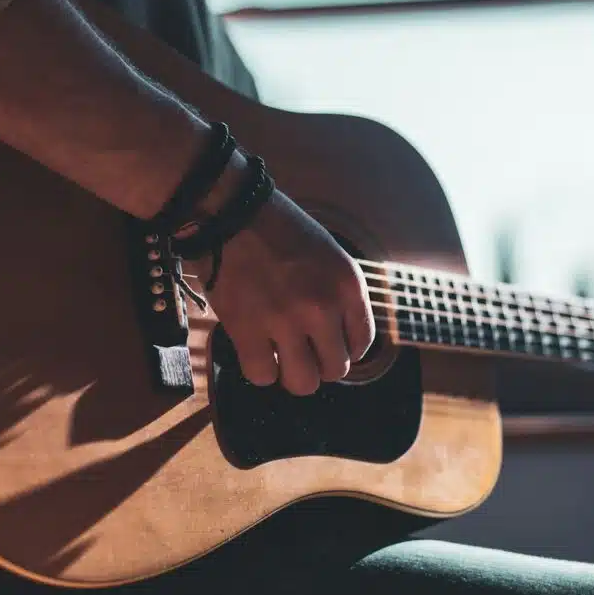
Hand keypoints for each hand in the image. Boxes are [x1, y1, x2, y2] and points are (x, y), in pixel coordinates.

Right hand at [193, 189, 375, 395]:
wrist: (231, 212)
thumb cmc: (278, 230)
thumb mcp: (328, 255)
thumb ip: (339, 296)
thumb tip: (338, 341)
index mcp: (347, 285)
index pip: (362, 343)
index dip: (343, 348)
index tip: (326, 343)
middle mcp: (322, 306)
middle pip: (336, 369)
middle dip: (319, 364)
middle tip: (302, 350)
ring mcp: (284, 321)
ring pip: (303, 382)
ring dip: (292, 374)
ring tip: (280, 356)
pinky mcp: (247, 330)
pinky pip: (262, 375)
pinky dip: (259, 369)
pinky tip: (255, 350)